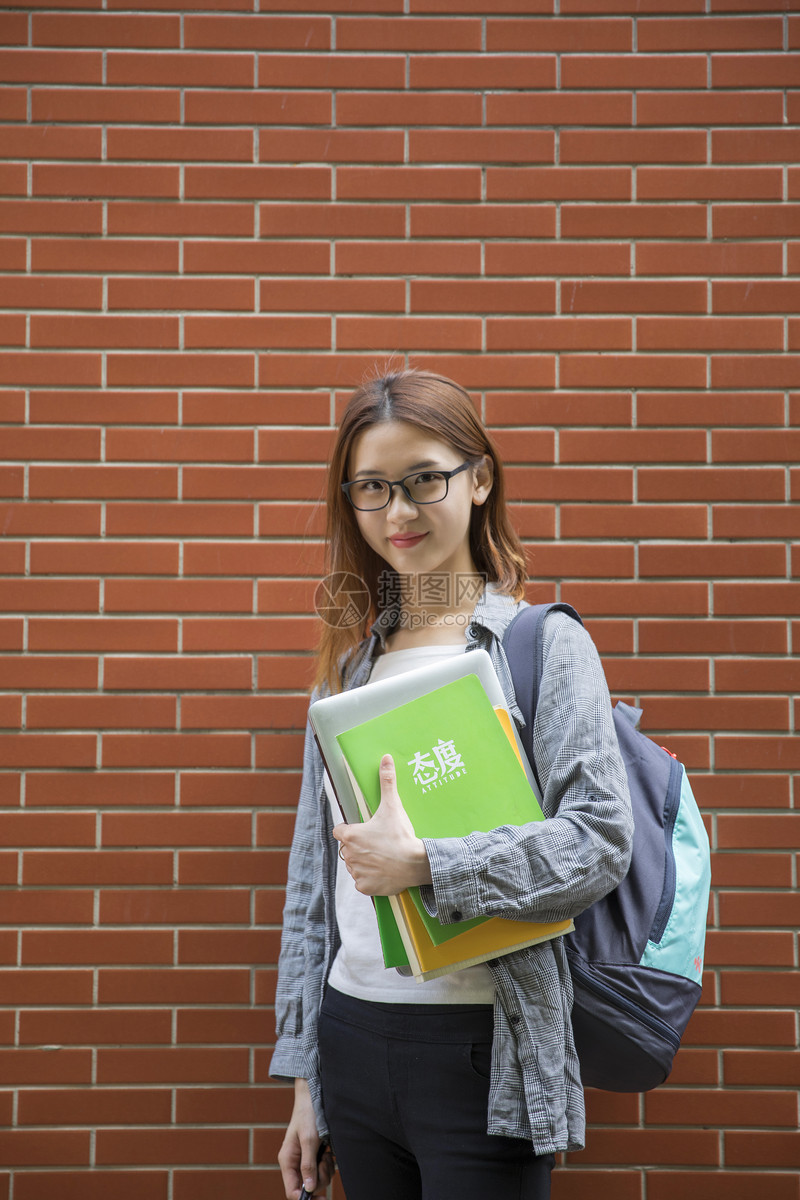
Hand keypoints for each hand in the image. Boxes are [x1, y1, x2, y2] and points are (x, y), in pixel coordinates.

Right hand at [277, 1079, 333, 1199]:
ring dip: (325, 1170)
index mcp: (287, 1160)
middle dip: (320, 1179)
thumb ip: (308, 1165)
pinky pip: (322, 1170)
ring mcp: (304, 1159)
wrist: (314, 1096)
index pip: (291, 1190)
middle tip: (325, 1163)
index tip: (321, 1199)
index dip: (305, 1198)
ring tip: (327, 1154)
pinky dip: (328, 1164)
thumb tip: (309, 1190)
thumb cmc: (308, 1115)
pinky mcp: (314, 1155)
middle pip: (307, 1187)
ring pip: (317, 1179)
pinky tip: (328, 1152)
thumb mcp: (309, 1140)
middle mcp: (294, 1163)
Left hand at [332, 754, 432, 895]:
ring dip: (364, 862)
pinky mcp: (365, 887)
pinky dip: (371, 878)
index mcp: (350, 836)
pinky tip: (384, 871)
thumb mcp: (393, 806)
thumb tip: (386, 758)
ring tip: (383, 856)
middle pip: (348, 849)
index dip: (351, 829)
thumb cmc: (401, 835)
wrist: (415, 863)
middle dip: (360, 846)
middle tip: (379, 843)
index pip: (340, 831)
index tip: (365, 830)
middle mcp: (349, 855)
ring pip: (355, 865)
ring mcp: (356, 872)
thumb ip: (387, 782)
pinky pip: (363, 881)